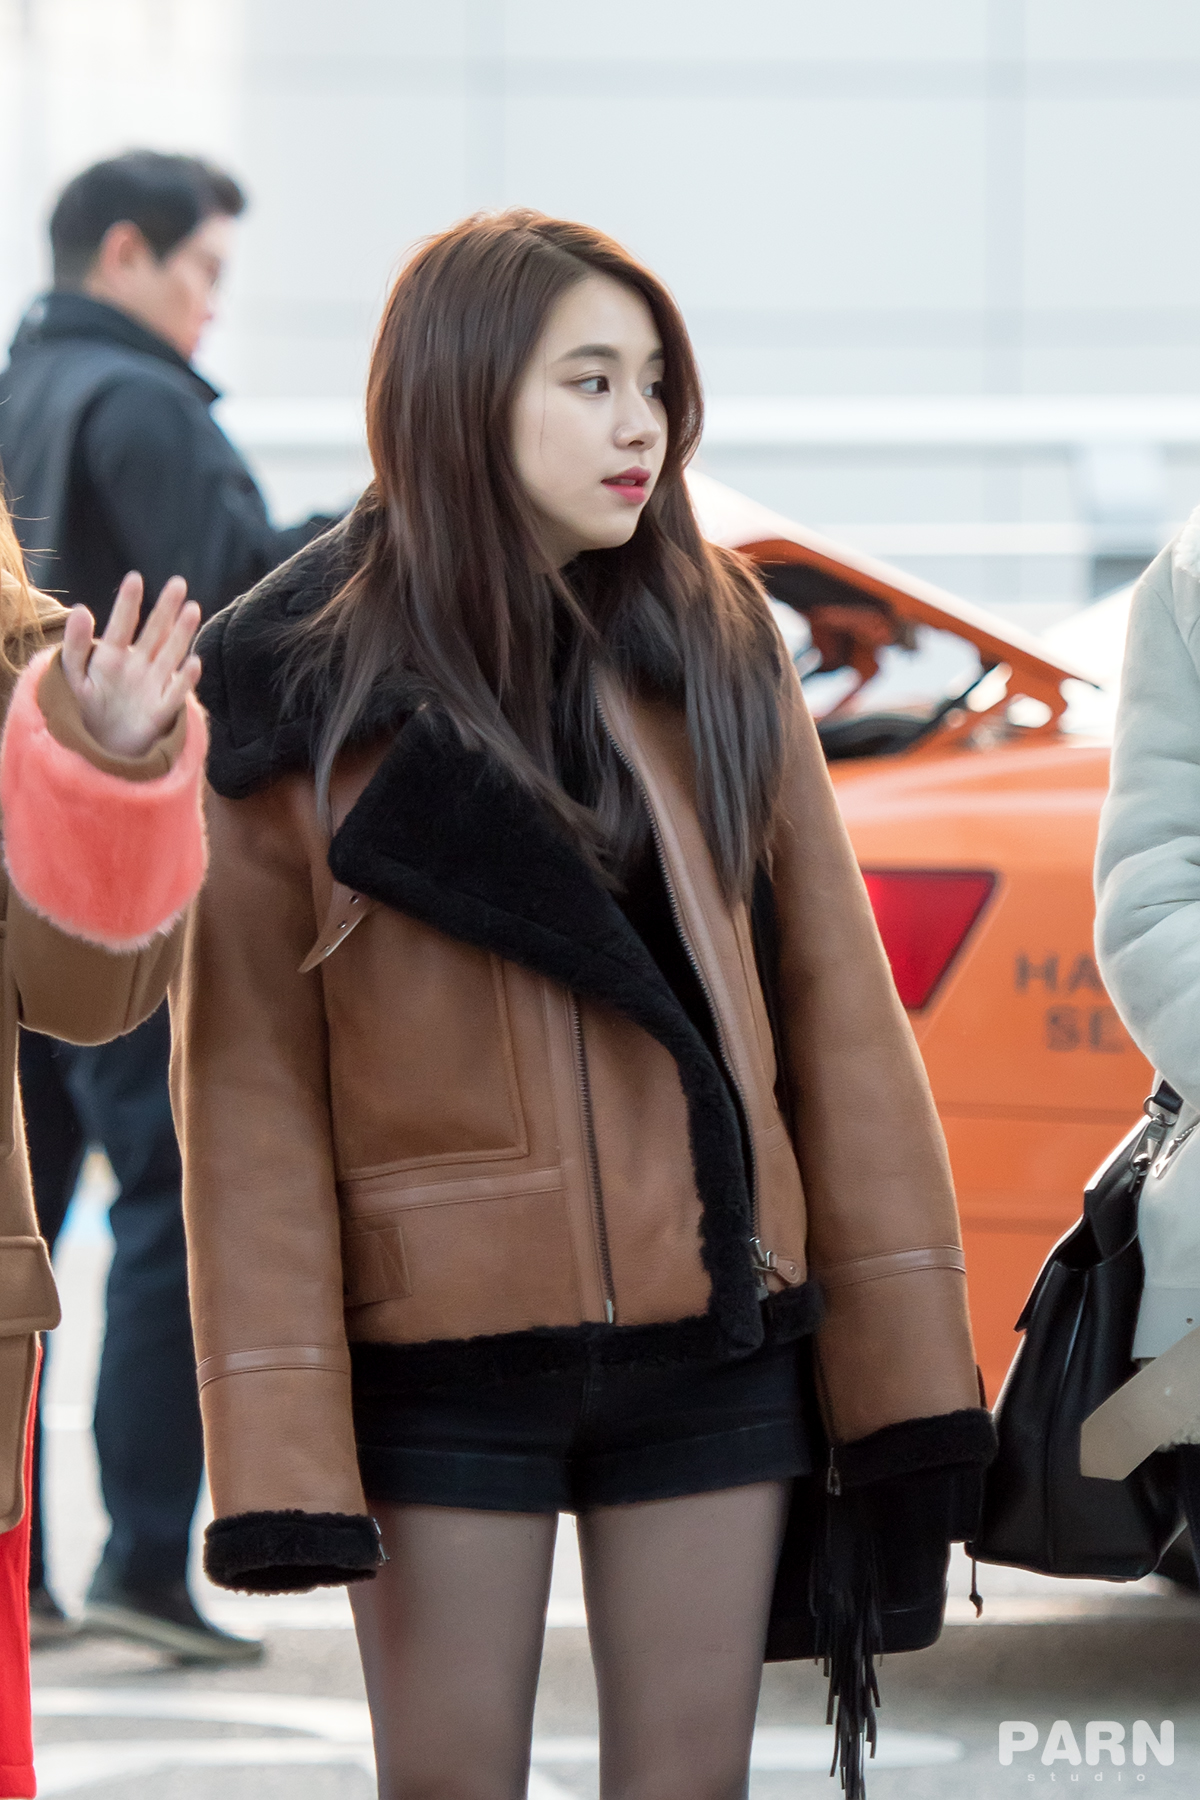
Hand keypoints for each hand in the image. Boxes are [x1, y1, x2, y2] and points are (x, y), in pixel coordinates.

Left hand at [61, 572, 201, 759]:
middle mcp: (138, 665)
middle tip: (178, 583)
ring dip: (181, 633)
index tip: (135, 578)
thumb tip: (80, 608)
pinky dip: (184, 679)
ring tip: (192, 609)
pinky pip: (175, 693)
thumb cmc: (87, 707)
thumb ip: (76, 644)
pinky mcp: (161, 710)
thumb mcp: (74, 675)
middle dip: (166, 608)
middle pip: (155, 632)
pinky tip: (192, 662)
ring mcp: (152, 685)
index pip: (122, 625)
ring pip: (170, 654)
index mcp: (113, 655)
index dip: (128, 603)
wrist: (102, 745)